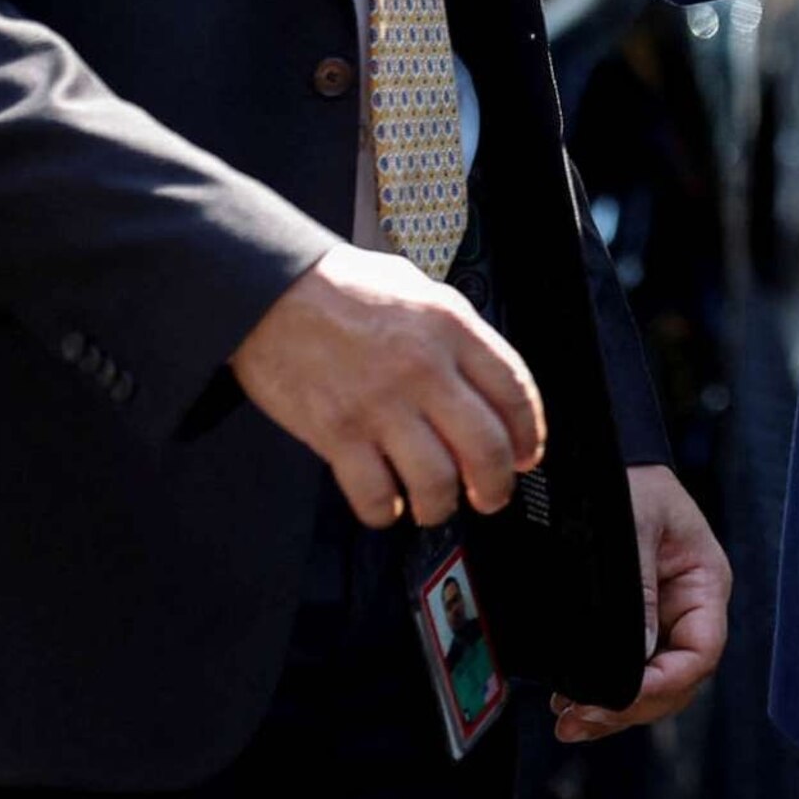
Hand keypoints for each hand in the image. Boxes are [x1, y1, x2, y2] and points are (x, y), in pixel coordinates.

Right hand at [227, 245, 543, 528]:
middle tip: (492, 496)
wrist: (268, 291)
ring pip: (437, 480)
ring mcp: (380, 405)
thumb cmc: (340, 287)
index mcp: (450, 328)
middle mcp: (423, 368)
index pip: (514, 391)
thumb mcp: (417, 289)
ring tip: (436, 504)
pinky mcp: (336, 433)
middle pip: (486, 446)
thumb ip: (455, 333)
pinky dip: (387, 511)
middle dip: (497, 484)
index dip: (530, 434)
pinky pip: (376, 495)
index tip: (527, 455)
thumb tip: (486, 381)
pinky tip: (389, 503)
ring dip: (443, 505)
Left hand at [550, 463, 732, 741]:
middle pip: (676, 678)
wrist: (602, 457)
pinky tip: (572, 700)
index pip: (700, 651)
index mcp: (705, 581)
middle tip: (579, 719)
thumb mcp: (632, 530)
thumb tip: (634, 660)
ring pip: (651, 680)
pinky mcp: (633, 619)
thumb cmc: (626, 480)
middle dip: (632, 705)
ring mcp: (662, 616)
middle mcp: (688, 606)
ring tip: (570, 720)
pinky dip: (604, 686)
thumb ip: (637, 593)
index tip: (619, 698)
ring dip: (615, 706)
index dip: (663, 683)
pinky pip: (628, 664)